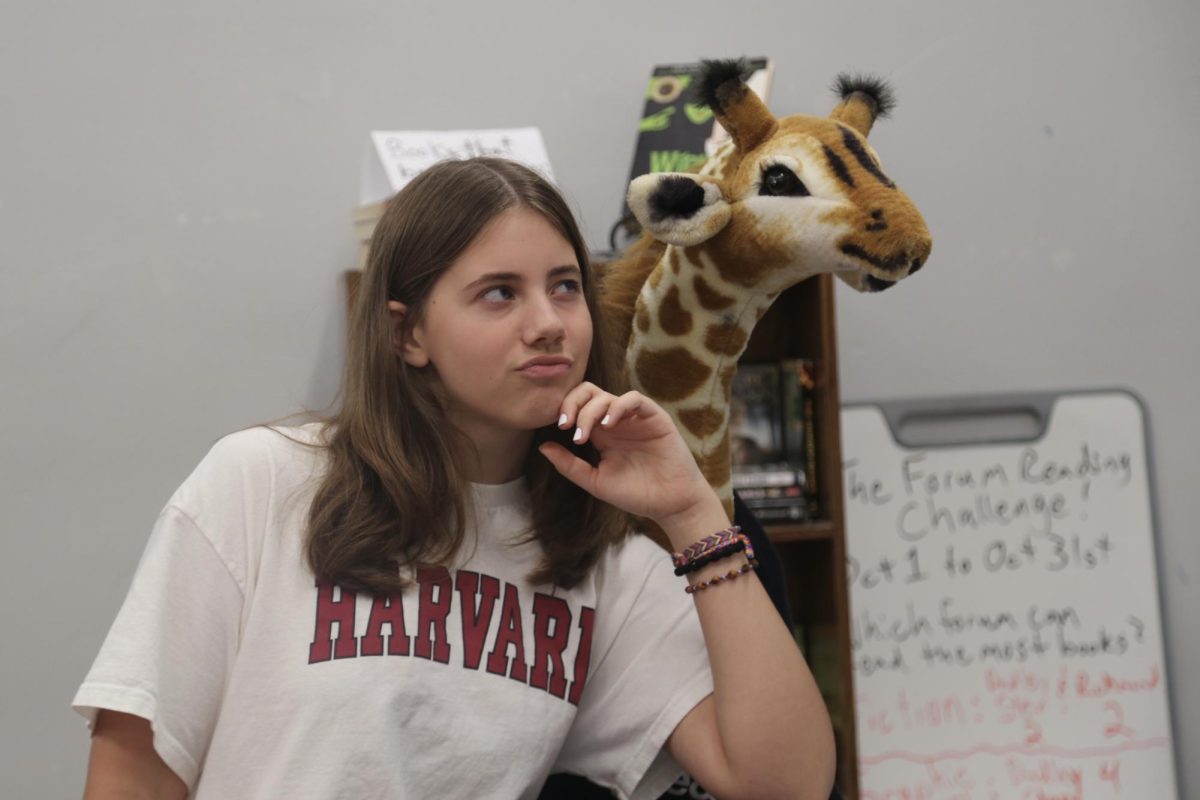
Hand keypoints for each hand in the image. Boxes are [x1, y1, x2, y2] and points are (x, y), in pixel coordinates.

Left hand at [538, 383, 717, 524]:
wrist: (669, 504)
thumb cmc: (635, 494)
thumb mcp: (595, 481)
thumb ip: (569, 465)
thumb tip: (542, 446)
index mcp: (601, 433)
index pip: (578, 406)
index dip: (565, 410)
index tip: (558, 428)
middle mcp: (616, 421)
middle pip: (588, 392)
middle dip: (572, 403)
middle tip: (566, 425)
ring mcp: (635, 418)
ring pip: (607, 395)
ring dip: (591, 410)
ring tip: (585, 433)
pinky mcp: (654, 417)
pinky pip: (634, 399)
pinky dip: (618, 406)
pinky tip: (608, 424)